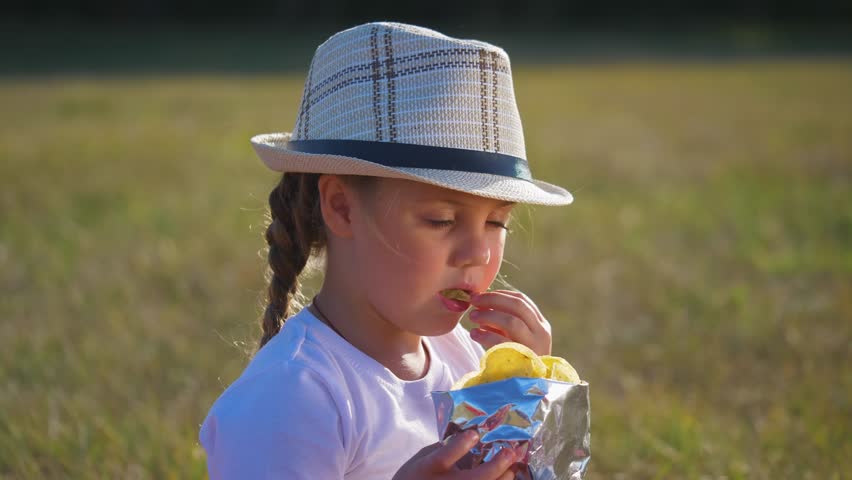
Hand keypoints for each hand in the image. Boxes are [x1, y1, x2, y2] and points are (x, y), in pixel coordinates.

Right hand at [393, 430, 516, 479]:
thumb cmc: (414, 476)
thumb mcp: (421, 458)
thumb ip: (440, 448)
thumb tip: (466, 434)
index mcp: (429, 468)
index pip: (445, 456)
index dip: (461, 445)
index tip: (475, 433)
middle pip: (475, 479)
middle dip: (496, 466)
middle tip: (510, 452)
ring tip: (512, 469)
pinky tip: (505, 479)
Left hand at [468, 290, 551, 355]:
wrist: (525, 393)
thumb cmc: (516, 363)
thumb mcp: (515, 338)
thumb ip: (504, 321)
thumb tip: (481, 300)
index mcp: (541, 325)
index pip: (521, 300)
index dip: (499, 294)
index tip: (482, 295)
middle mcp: (541, 334)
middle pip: (517, 305)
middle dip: (492, 300)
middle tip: (473, 301)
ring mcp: (534, 347)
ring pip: (511, 321)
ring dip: (487, 315)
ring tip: (472, 317)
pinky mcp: (523, 361)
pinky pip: (502, 342)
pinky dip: (485, 335)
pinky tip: (474, 334)